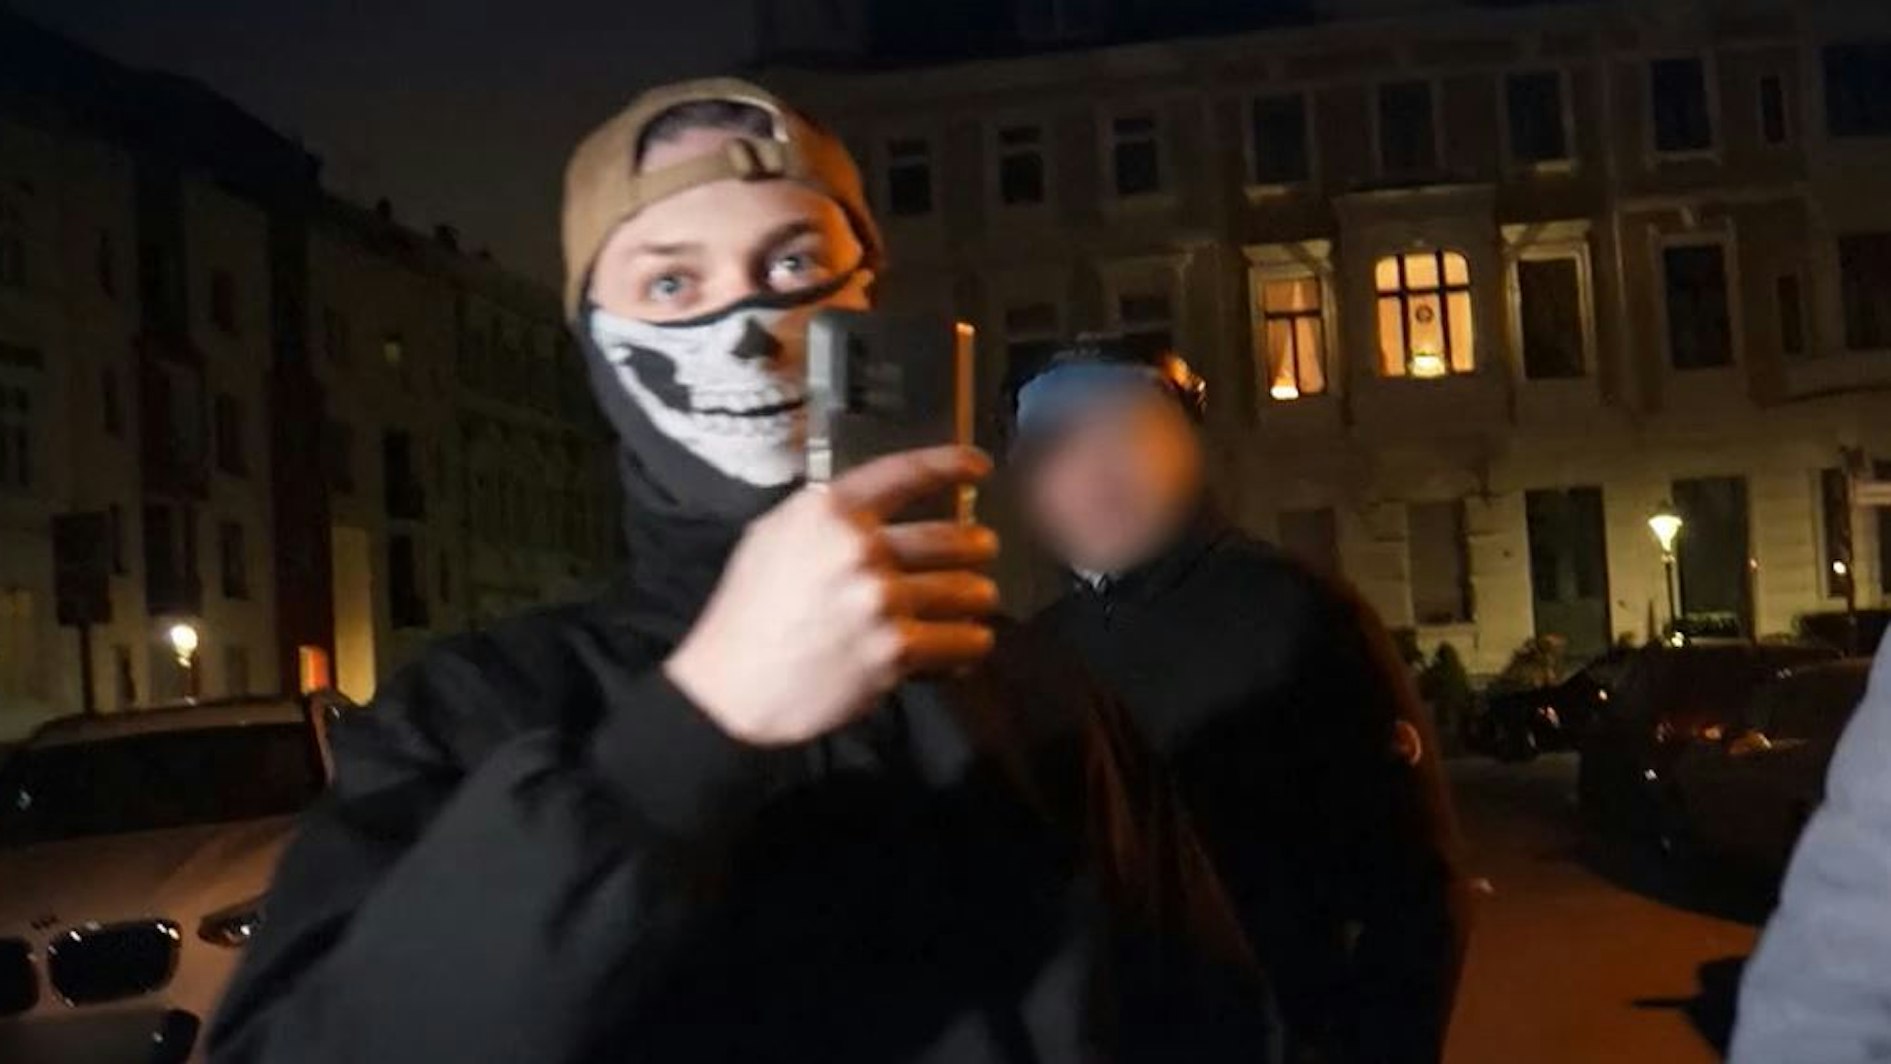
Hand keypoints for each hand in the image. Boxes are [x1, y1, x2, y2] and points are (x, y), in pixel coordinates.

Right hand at [664, 446, 999, 745]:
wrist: (731, 688)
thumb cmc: (747, 612)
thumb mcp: (773, 538)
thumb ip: (825, 517)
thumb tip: (873, 505)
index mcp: (828, 511)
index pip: (906, 473)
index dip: (951, 464)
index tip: (979, 467)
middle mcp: (859, 548)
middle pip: (949, 538)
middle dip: (976, 545)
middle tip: (985, 549)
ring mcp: (880, 600)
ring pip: (964, 591)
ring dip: (978, 597)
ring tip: (980, 600)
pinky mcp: (894, 650)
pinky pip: (958, 641)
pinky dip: (970, 642)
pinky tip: (971, 642)